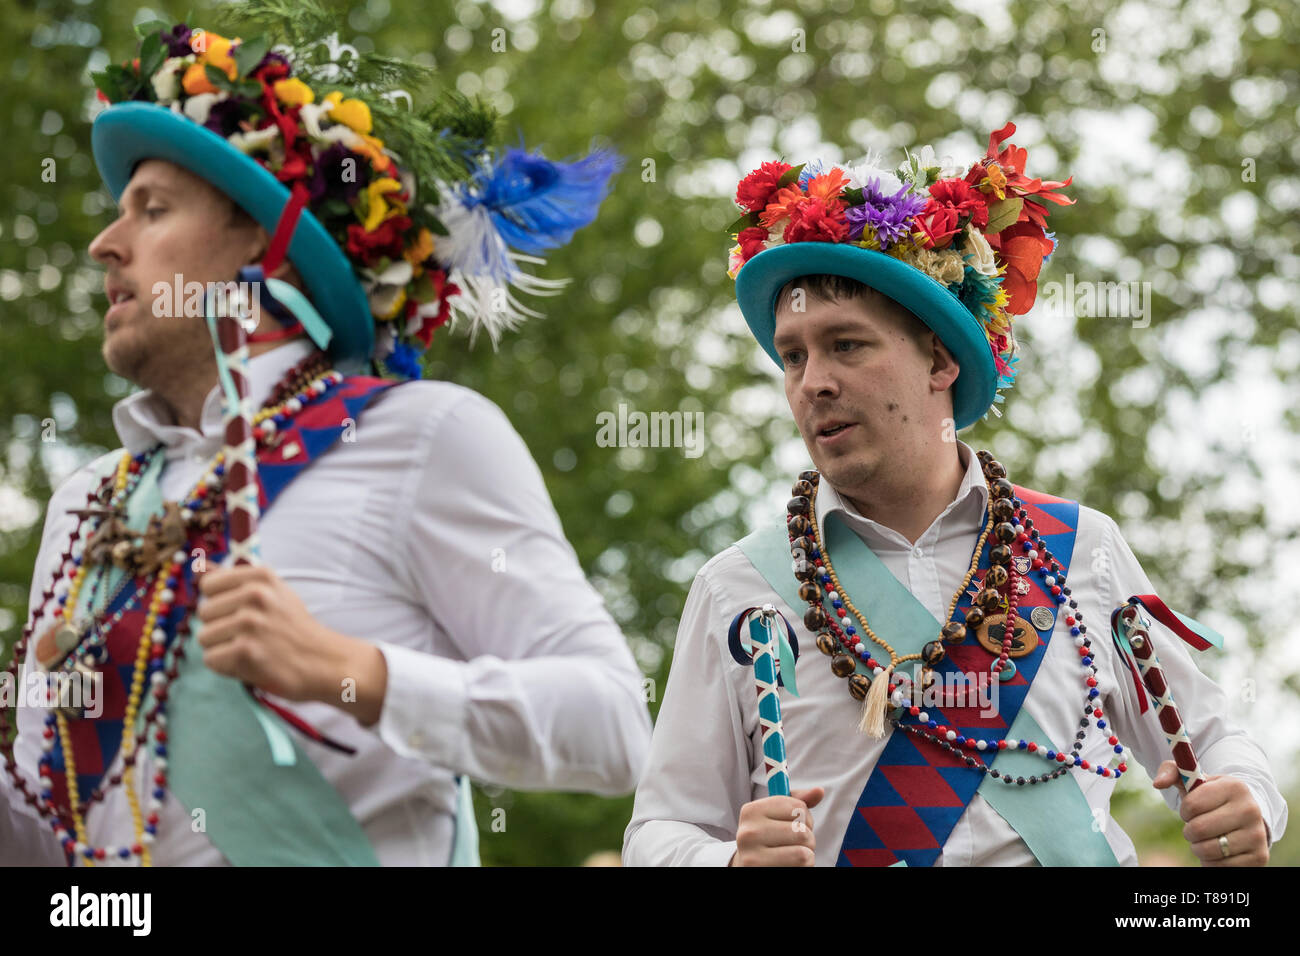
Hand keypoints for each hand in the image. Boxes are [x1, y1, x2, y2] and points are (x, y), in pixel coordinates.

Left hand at [195, 565, 387, 724]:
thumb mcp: (273, 592)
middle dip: (221, 627)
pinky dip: (227, 667)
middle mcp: (255, 594)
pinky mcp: (246, 651)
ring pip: (204, 637)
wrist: (325, 662)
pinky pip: (211, 659)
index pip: (209, 585)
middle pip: (203, 612)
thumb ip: (234, 579)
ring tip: (252, 649)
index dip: (221, 603)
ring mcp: (250, 622)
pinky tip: (250, 664)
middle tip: (251, 635)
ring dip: (223, 649)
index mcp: (261, 575)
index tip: (242, 612)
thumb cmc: (294, 627)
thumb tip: (197, 564)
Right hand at [729, 786, 824, 866]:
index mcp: (751, 811)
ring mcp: (753, 856)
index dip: (805, 816)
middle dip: (807, 838)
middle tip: (796, 842)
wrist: (749, 864)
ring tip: (794, 854)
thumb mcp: (777, 814)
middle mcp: (748, 833)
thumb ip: (798, 800)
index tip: (796, 823)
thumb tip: (819, 791)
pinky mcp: (760, 872)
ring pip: (803, 852)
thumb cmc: (768, 836)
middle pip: (802, 831)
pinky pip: (800, 866)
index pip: (797, 806)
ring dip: (807, 854)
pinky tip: (790, 864)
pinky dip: (803, 866)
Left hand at [1152, 760, 1268, 865]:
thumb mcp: (1193, 780)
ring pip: (1208, 850)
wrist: (1245, 816)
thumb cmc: (1211, 797)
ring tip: (1205, 839)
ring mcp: (1257, 834)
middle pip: (1198, 829)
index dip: (1185, 810)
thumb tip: (1157, 783)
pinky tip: (1217, 852)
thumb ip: (1170, 772)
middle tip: (1196, 828)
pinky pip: (1221, 866)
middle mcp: (1251, 809)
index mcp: (1234, 786)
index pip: (1192, 805)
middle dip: (1189, 831)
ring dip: (1198, 847)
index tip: (1191, 810)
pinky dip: (1211, 862)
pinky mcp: (1259, 857)